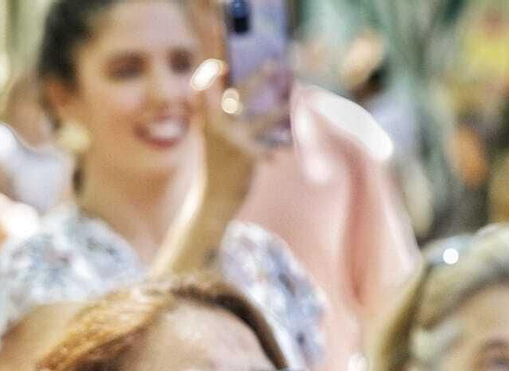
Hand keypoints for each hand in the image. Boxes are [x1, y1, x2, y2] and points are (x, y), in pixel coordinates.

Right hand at [188, 4, 287, 207]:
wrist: (212, 201)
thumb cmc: (218, 166)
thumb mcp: (214, 136)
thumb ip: (221, 110)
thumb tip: (229, 85)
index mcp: (207, 115)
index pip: (209, 79)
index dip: (213, 55)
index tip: (217, 31)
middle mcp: (216, 124)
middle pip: (240, 93)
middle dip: (260, 79)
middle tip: (275, 64)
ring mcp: (230, 140)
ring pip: (266, 119)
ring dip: (286, 110)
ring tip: (302, 99)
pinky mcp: (245, 155)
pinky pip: (273, 144)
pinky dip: (282, 146)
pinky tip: (285, 150)